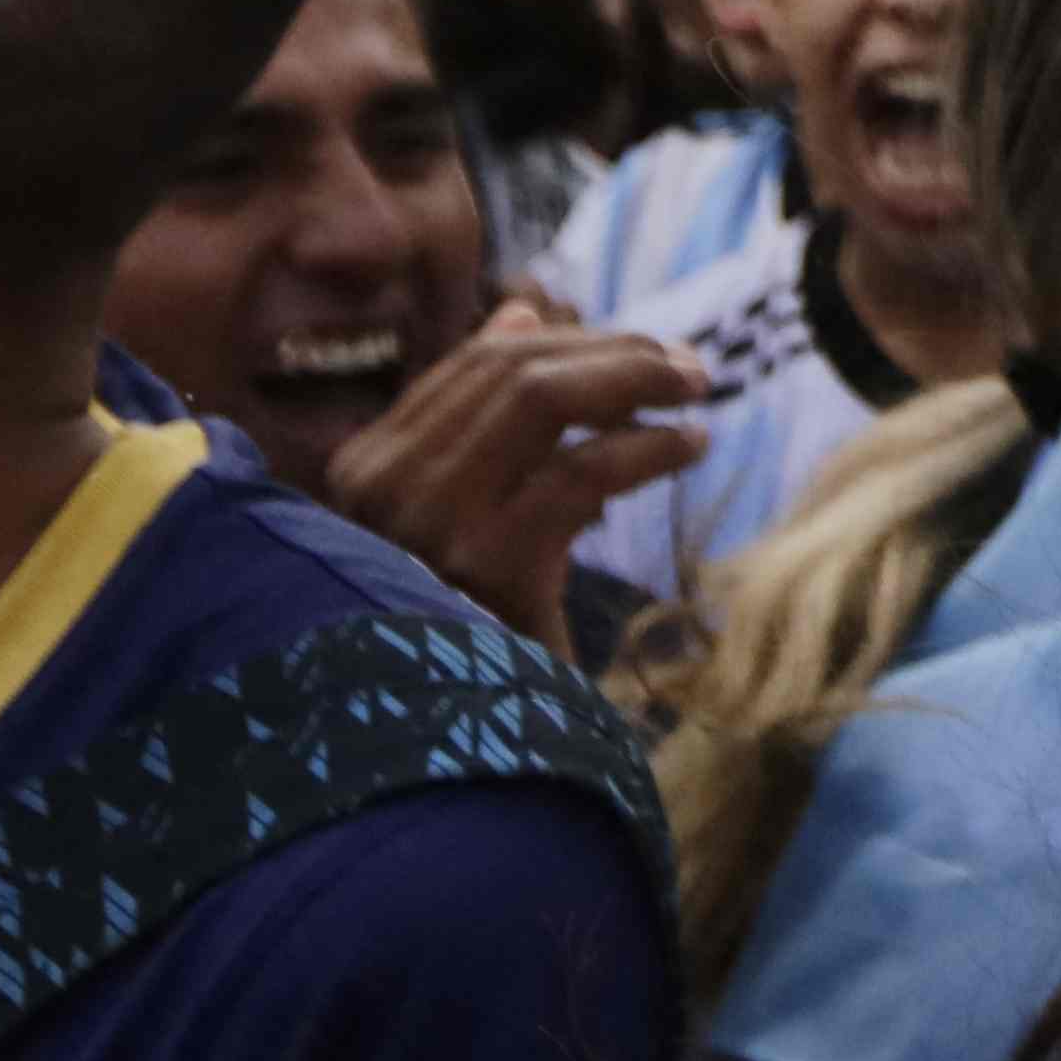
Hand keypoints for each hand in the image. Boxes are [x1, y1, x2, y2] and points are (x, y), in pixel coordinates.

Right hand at [300, 307, 707, 643]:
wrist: (454, 748)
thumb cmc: (463, 633)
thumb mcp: (461, 515)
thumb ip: (480, 419)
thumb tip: (521, 311)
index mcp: (365, 468)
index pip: (473, 366)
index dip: (567, 341)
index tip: (640, 350)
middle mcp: (380, 486)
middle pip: (511, 370)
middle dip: (612, 353)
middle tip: (688, 365)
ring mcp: (426, 523)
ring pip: (542, 401)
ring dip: (634, 384)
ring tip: (695, 394)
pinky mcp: (483, 564)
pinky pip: (580, 471)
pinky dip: (646, 447)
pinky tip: (686, 447)